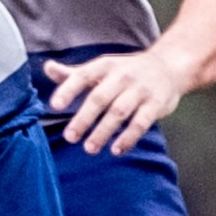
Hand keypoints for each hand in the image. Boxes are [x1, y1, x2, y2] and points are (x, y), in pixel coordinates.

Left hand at [46, 46, 190, 154]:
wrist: (168, 66)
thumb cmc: (125, 71)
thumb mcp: (101, 68)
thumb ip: (73, 73)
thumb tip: (47, 69)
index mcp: (104, 66)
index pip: (83, 76)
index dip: (68, 90)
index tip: (54, 106)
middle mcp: (121, 76)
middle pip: (99, 98)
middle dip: (84, 118)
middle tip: (70, 137)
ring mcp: (140, 90)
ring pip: (119, 112)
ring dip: (103, 131)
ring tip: (89, 148)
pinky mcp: (156, 104)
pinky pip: (141, 123)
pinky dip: (128, 137)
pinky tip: (116, 150)